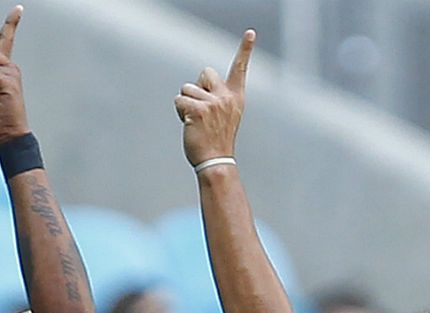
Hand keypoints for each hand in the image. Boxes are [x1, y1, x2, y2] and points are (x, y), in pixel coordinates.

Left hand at [175, 30, 254, 166]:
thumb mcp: (225, 116)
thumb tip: (196, 87)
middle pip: (204, 73)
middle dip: (198, 87)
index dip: (245, 49)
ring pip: (187, 89)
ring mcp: (212, 103)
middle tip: (202, 110)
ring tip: (196, 122)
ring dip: (186, 104)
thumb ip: (217, 98)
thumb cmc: (216, 140)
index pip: (240, 68)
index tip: (250, 33)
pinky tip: (189, 125)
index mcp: (236, 97)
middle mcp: (226, 97)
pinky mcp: (198, 110)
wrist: (216, 162)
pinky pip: (179, 101)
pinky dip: (179, 112)